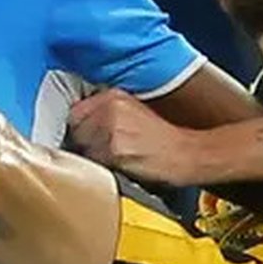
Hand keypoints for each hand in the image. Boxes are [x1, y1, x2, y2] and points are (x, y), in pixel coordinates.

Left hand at [67, 88, 197, 185]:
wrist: (187, 153)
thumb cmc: (161, 139)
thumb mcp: (134, 113)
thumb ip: (105, 114)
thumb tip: (78, 127)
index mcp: (113, 96)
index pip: (75, 111)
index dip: (77, 129)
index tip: (81, 139)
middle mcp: (111, 108)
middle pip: (75, 130)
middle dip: (82, 144)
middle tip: (100, 153)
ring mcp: (112, 128)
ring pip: (83, 148)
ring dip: (91, 157)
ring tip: (113, 161)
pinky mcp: (116, 149)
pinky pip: (95, 162)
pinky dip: (101, 168)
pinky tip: (118, 167)